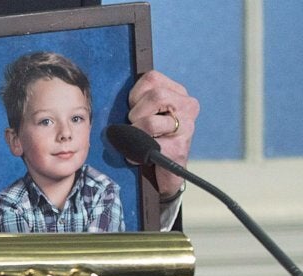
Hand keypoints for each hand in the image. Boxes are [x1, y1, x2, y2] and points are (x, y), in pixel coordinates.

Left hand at [127, 70, 199, 197]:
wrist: (167, 170)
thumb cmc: (152, 137)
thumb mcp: (147, 110)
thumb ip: (140, 98)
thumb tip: (113, 91)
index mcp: (179, 92)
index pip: (151, 78)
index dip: (135, 94)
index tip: (135, 109)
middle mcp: (188, 106)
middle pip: (155, 96)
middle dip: (136, 112)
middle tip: (136, 125)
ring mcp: (187, 128)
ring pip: (150, 122)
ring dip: (136, 132)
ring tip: (138, 139)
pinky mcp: (179, 148)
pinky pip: (148, 145)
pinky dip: (135, 152)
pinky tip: (138, 156)